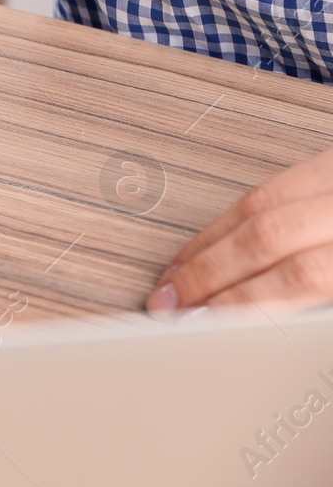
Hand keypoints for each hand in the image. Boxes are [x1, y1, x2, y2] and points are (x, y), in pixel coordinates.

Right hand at [149, 149, 332, 314]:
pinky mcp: (330, 161)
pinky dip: (231, 216)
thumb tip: (269, 325)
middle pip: (265, 234)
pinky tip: (211, 239)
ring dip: (206, 244)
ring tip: (175, 275)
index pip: (302, 274)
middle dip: (205, 273)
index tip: (204, 323)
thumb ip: (325, 300)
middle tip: (170, 302)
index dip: (243, 301)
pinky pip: (270, 182)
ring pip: (256, 201)